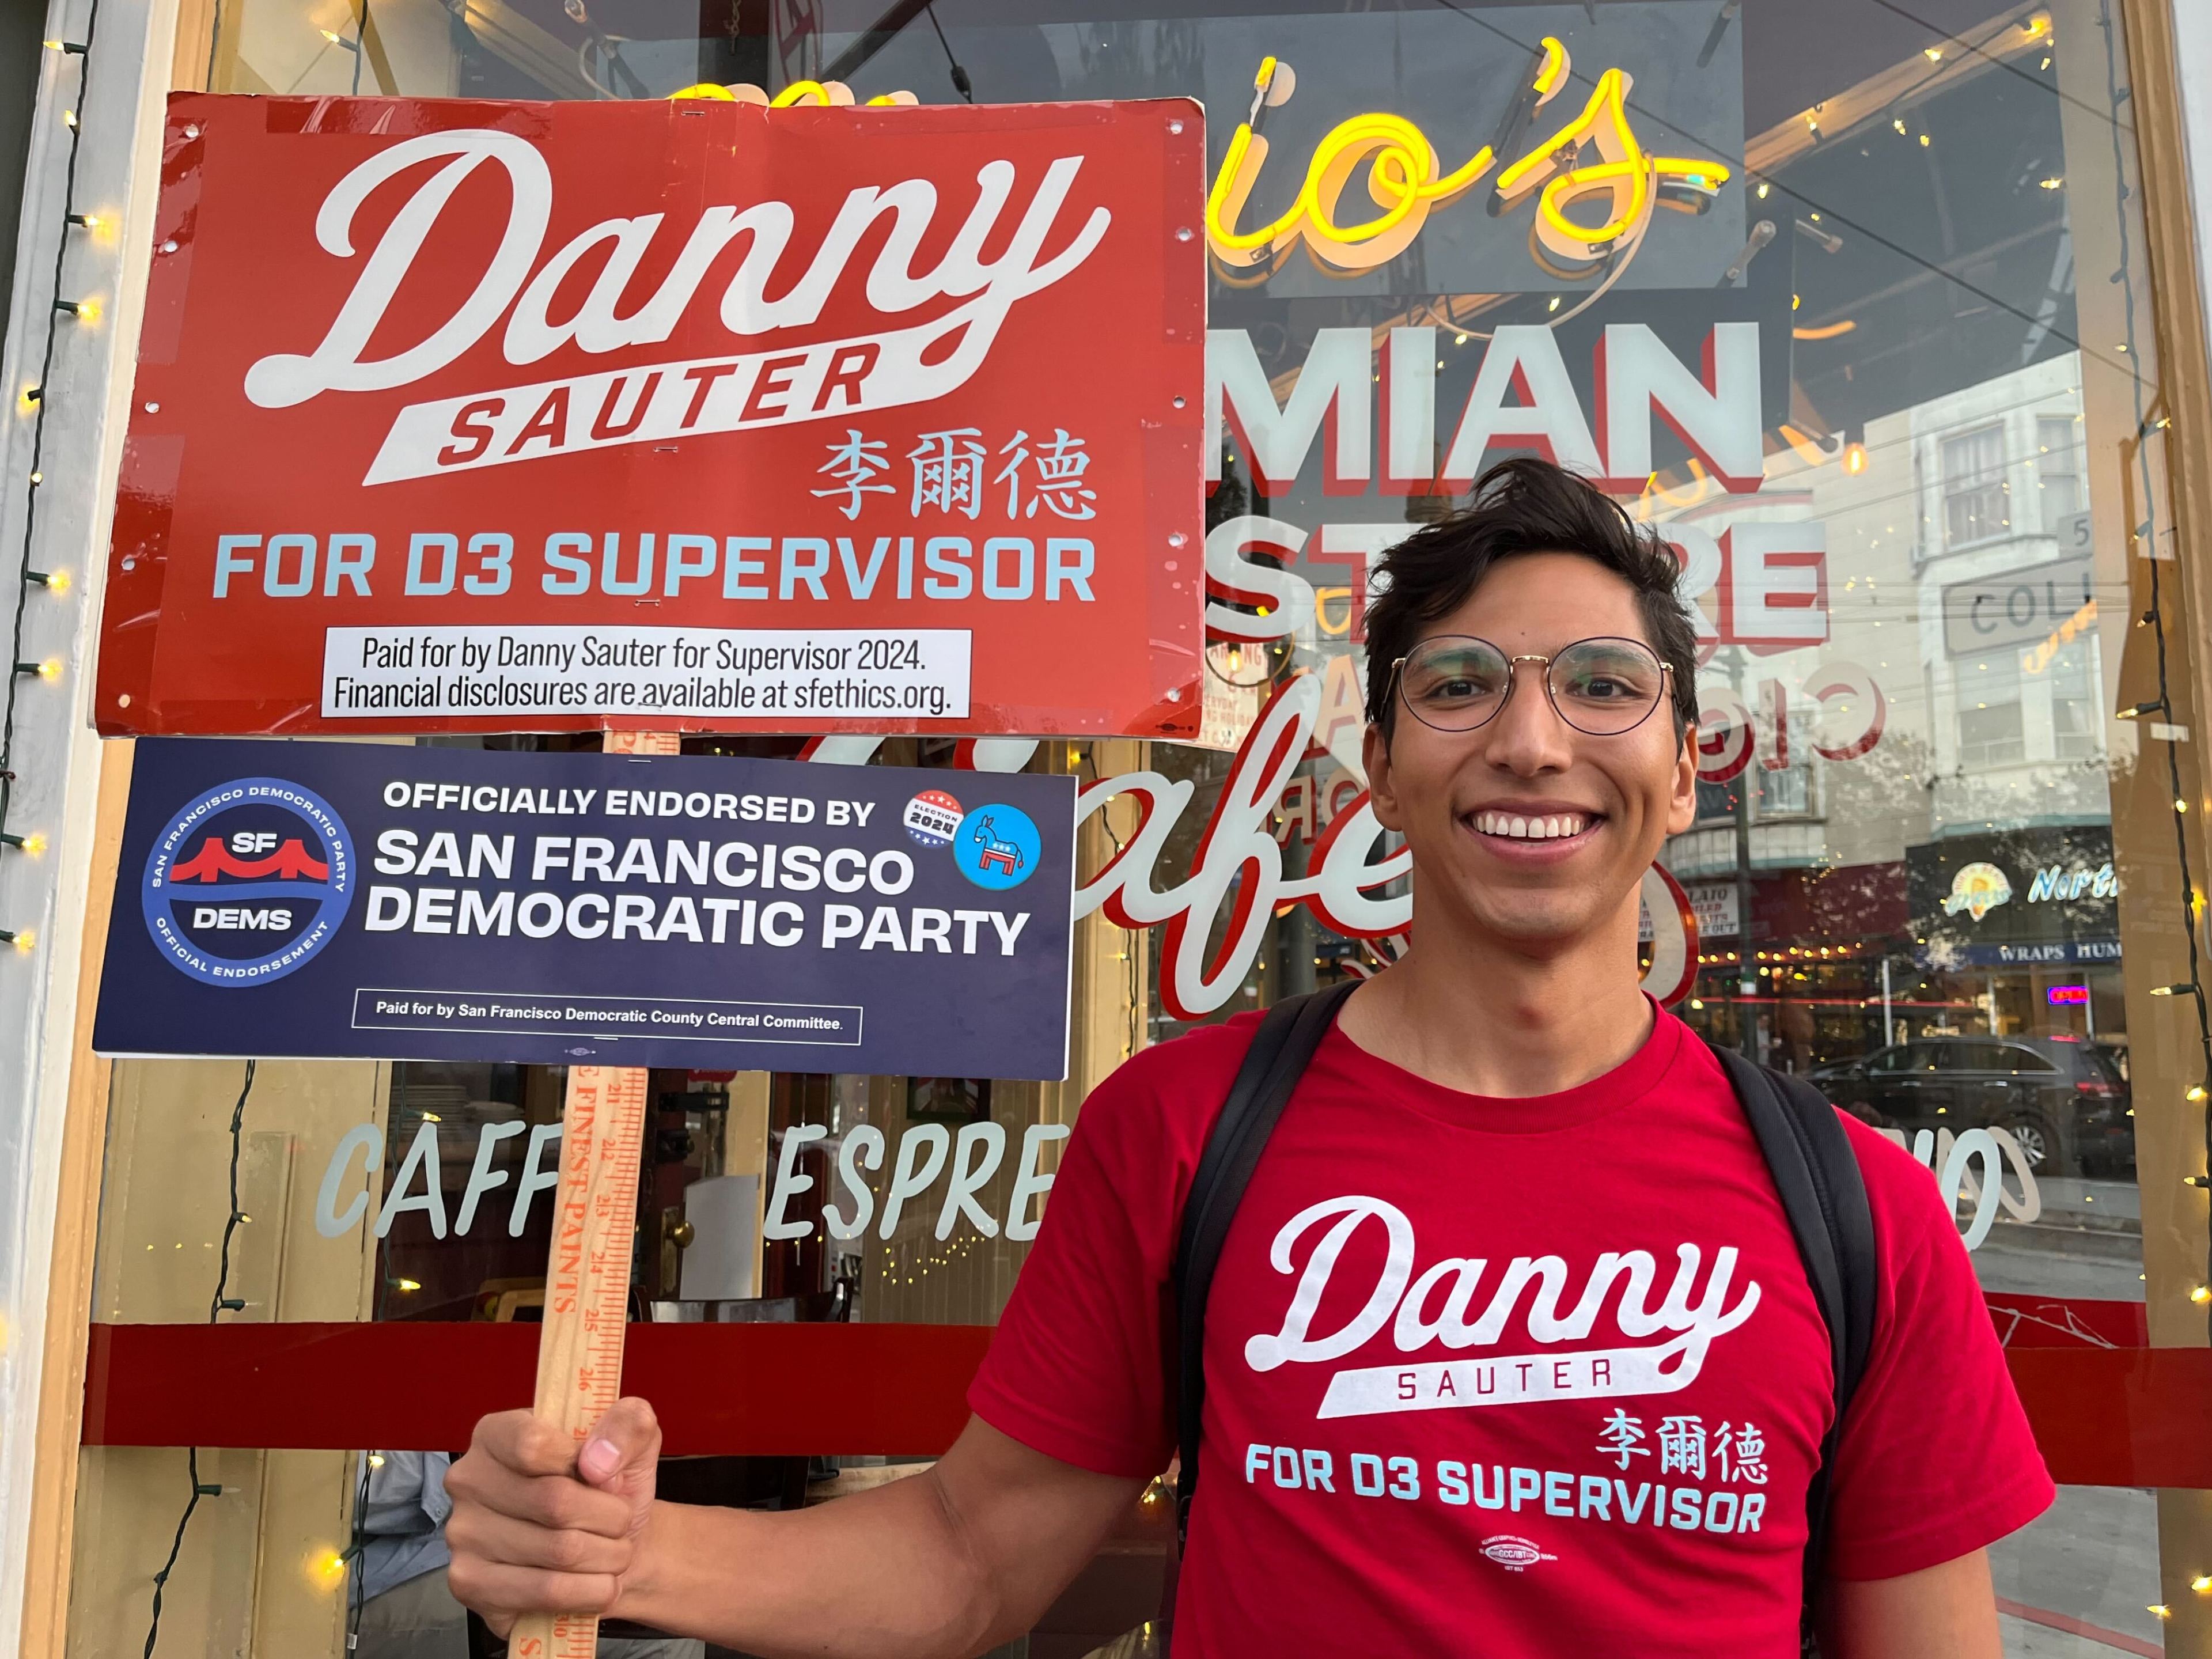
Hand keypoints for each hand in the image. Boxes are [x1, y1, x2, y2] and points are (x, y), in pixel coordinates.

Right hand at [444, 1397, 661, 1635]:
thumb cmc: (609, 1485)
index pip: (534, 1445)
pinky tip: (601, 1584)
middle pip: (554, 1502)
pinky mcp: (472, 1585)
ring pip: (559, 1551)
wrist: (607, 1545)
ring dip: (608, 1556)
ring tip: (615, 1552)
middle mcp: (468, 1480)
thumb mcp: (632, 1436)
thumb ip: (628, 1424)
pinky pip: (546, 1592)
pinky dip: (591, 1591)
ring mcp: (463, 1535)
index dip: (586, 1463)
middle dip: (610, 1518)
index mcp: (496, 1433)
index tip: (607, 1475)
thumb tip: (597, 1460)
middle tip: (622, 1523)